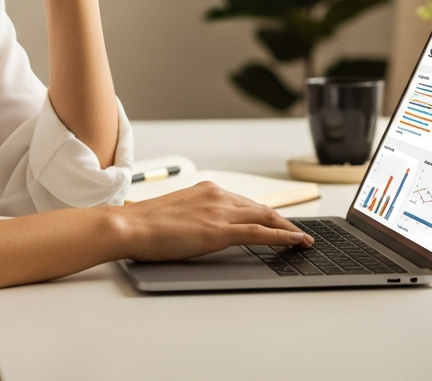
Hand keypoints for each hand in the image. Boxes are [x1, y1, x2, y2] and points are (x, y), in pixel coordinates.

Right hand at [114, 181, 313, 261]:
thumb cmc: (145, 224)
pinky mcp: (219, 230)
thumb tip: (203, 228)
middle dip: (282, 220)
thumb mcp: (177, 213)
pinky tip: (294, 240)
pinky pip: (259, 232)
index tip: (276, 221)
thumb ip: (195, 216)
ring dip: (287, 228)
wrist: (129, 225)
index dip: (264, 213)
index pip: (244, 202)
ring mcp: (219, 212)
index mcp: (206, 190)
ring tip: (302, 239)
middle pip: (260, 208)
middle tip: (298, 232)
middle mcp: (217, 195)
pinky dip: (281, 236)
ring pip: (265, 217)